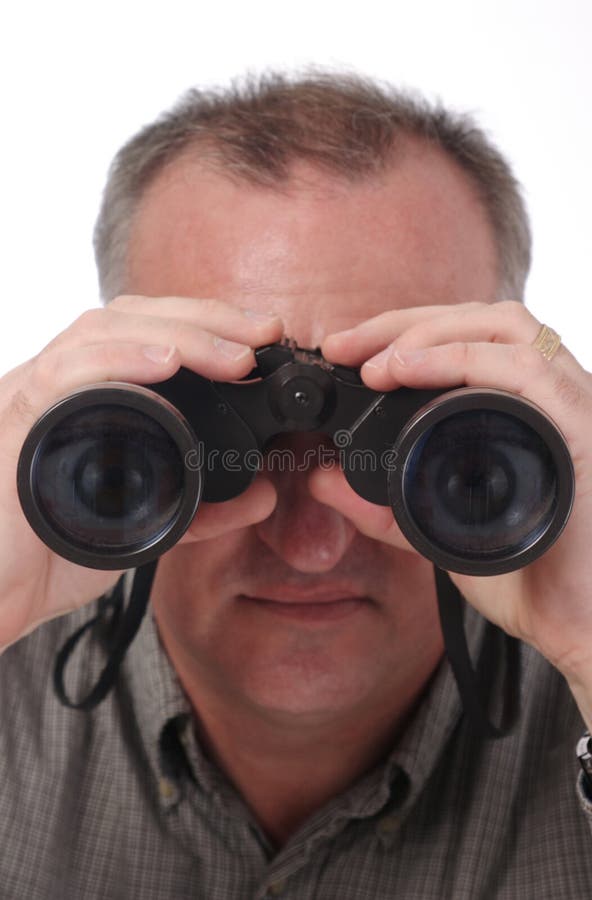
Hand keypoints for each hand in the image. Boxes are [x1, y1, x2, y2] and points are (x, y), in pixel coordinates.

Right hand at [0, 295, 281, 651]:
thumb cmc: (51, 555)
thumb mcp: (143, 526)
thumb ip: (202, 509)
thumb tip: (264, 495)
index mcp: (87, 397)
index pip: (145, 333)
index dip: (205, 323)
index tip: (263, 336)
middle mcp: (58, 387)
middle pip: (128, 317)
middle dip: (204, 317)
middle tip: (264, 331)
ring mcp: (33, 400)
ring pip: (99, 332)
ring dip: (176, 335)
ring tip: (233, 354)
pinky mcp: (14, 427)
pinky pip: (62, 377)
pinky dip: (117, 362)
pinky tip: (164, 362)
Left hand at [315, 300, 591, 712]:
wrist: (583, 630)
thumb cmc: (531, 582)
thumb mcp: (438, 536)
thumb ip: (383, 509)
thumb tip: (323, 479)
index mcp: (521, 412)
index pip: (465, 338)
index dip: (402, 333)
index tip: (343, 352)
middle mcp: (550, 400)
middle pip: (481, 318)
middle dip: (404, 323)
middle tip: (344, 345)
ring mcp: (570, 410)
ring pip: (507, 327)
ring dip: (429, 332)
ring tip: (374, 362)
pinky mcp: (583, 434)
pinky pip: (528, 373)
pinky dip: (463, 358)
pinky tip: (407, 370)